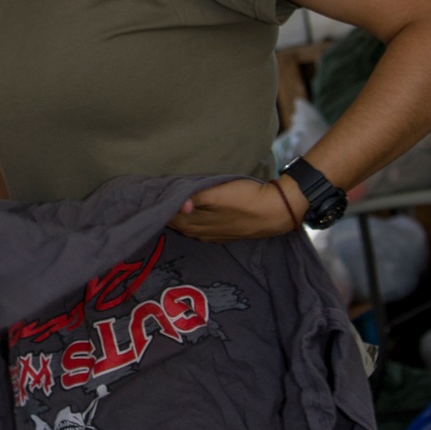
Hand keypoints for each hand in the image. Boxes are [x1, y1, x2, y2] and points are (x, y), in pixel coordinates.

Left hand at [168, 178, 304, 241]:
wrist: (276, 211)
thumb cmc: (246, 199)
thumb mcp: (218, 195)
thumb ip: (195, 199)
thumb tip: (176, 206)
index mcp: (197, 224)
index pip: (171, 217)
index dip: (162, 207)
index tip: (153, 195)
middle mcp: (203, 232)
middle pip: (178, 224)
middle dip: (168, 213)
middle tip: (160, 199)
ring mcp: (215, 234)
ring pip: (190, 228)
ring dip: (180, 219)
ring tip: (173, 207)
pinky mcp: (226, 233)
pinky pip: (202, 229)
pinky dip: (193, 222)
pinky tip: (194, 218)